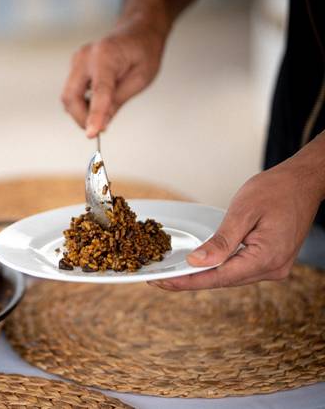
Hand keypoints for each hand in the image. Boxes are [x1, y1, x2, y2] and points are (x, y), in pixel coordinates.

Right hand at [61, 17, 167, 137]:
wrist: (136, 30)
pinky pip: (72, 92)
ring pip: (68, 97)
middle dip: (81, 118)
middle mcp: (85, 56)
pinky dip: (81, 104)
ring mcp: (76, 60)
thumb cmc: (143, 52)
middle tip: (99, 131)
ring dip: (81, 112)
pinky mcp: (74, 67)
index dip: (94, 115)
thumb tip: (101, 124)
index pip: (99, 91)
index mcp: (106, 56)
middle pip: (71, 96)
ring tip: (102, 115)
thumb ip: (118, 100)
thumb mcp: (141, 78)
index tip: (92, 135)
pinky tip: (97, 105)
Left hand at [150, 161, 322, 290]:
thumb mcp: (243, 212)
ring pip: (230, 277)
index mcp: (267, 258)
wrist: (304, 182)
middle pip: (223, 280)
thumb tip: (197, 262)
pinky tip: (199, 267)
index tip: (162, 282)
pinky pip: (238, 269)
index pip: (219, 277)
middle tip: (159, 280)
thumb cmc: (277, 190)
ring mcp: (273, 267)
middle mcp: (273, 268)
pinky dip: (218, 268)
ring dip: (203, 276)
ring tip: (174, 275)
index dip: (188, 281)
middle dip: (191, 280)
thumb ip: (221, 241)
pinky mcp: (270, 261)